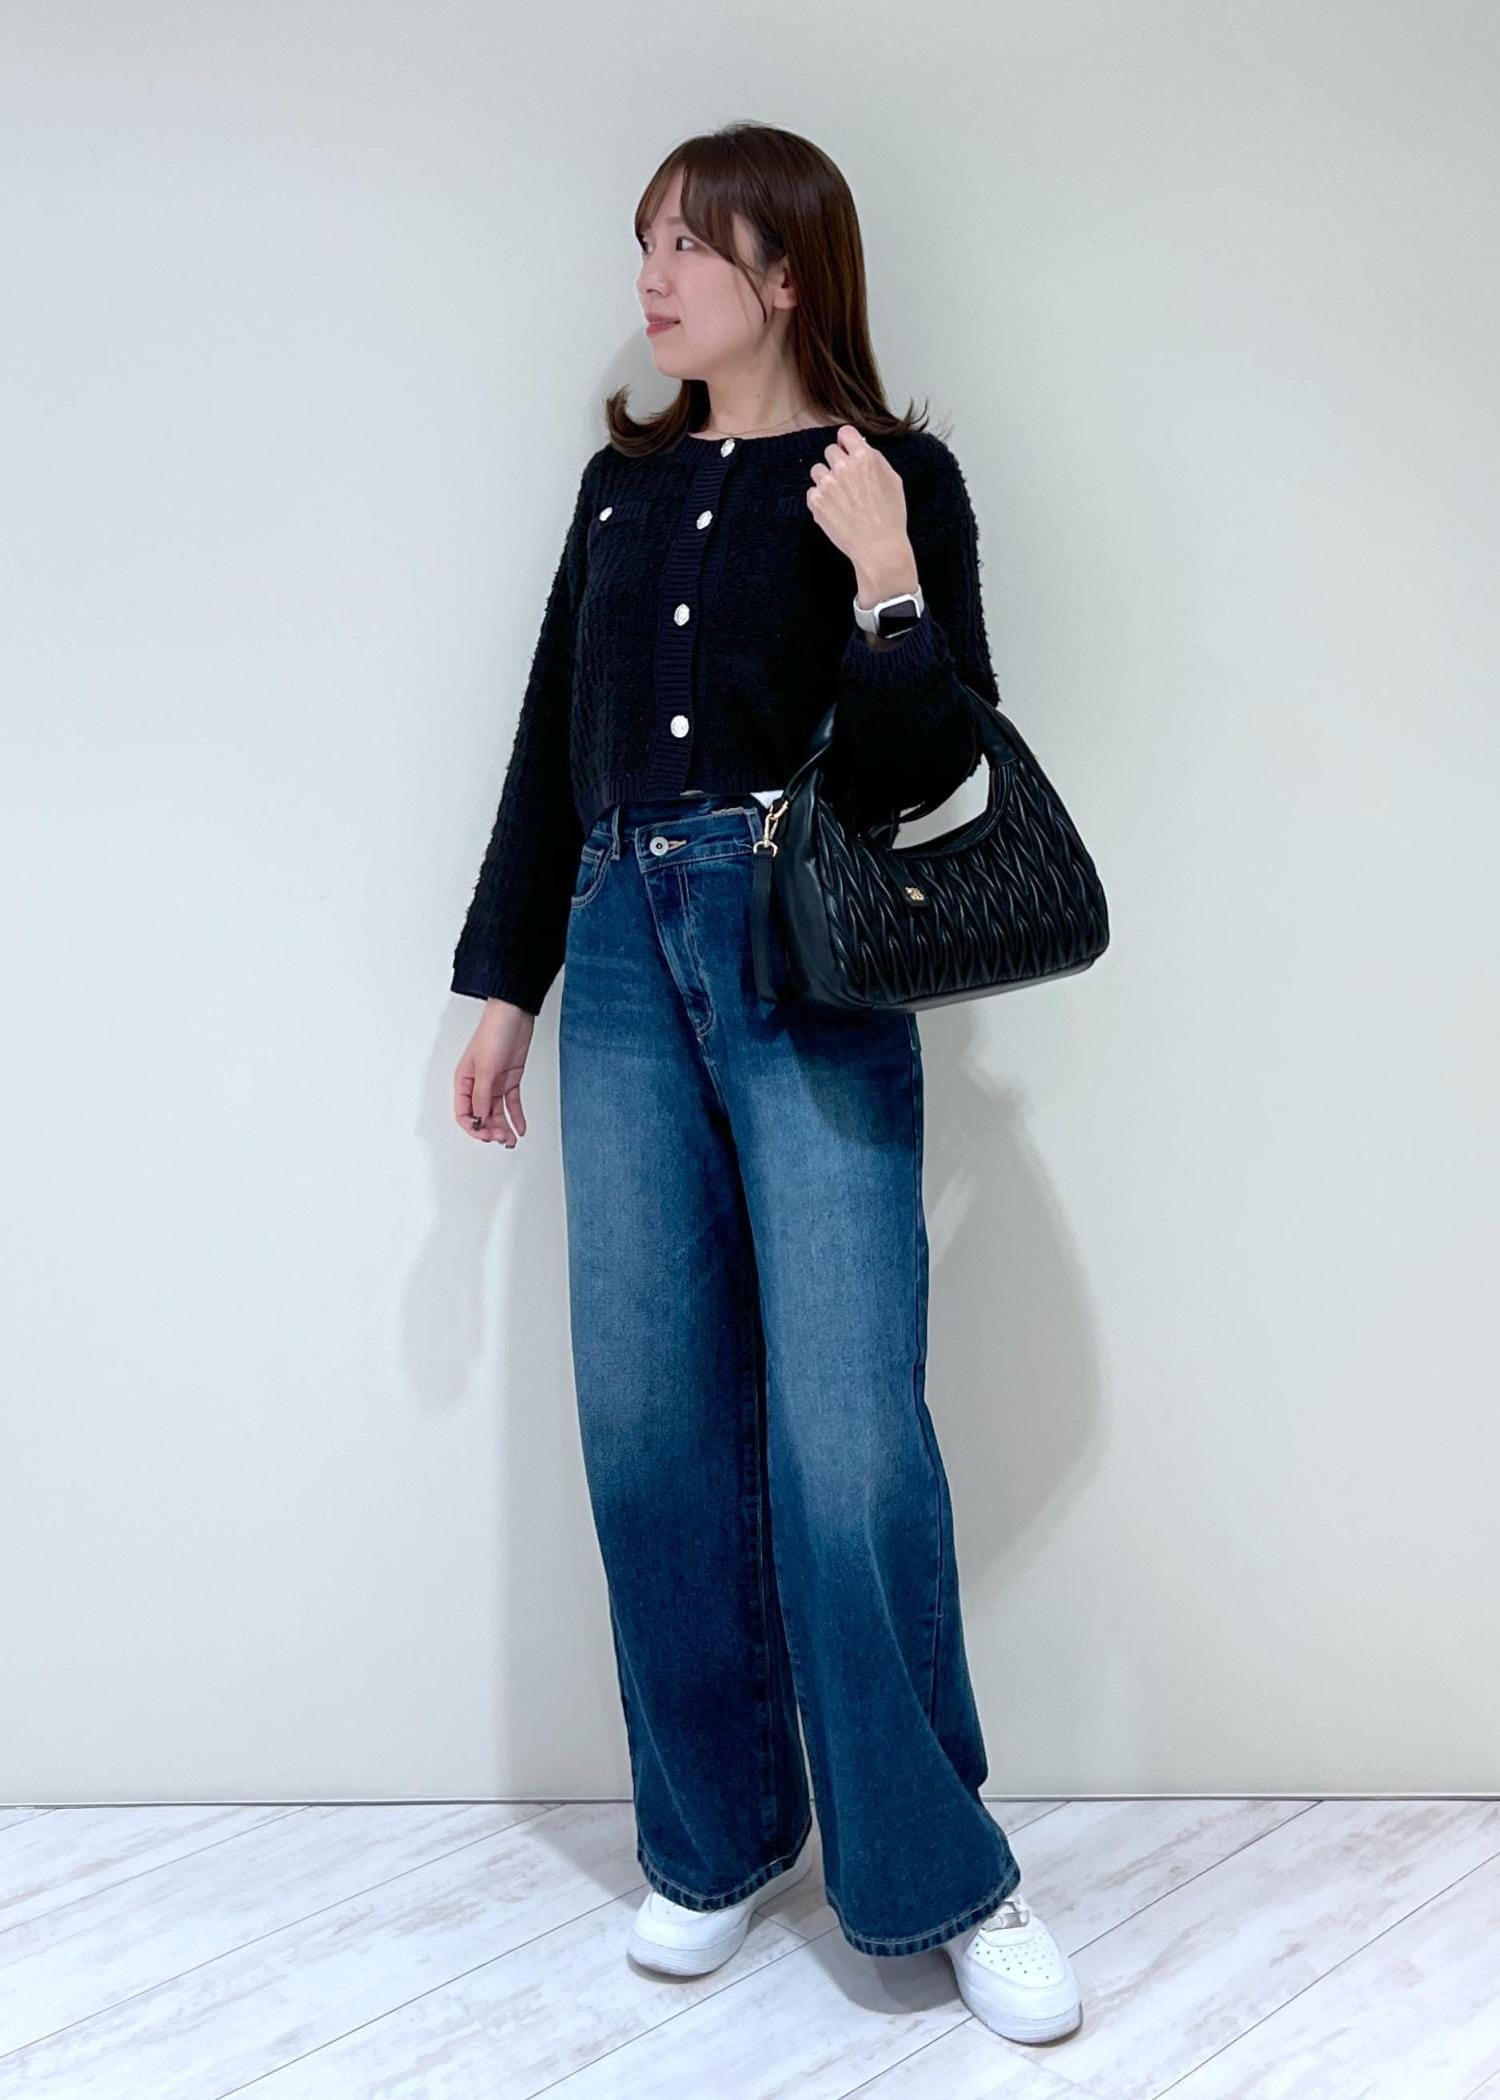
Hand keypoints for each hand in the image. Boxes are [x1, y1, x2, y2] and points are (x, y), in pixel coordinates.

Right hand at [453, 999, 534, 1145]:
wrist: (515, 1015)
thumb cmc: (493, 1032)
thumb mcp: (485, 1067)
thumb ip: (482, 1095)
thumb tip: (480, 1118)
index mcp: (463, 1081)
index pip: (463, 1113)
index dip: (473, 1127)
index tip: (485, 1135)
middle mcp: (478, 1084)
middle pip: (481, 1116)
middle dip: (490, 1129)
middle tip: (502, 1138)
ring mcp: (494, 1083)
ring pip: (497, 1113)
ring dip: (503, 1127)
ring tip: (511, 1140)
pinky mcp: (510, 1080)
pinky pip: (512, 1103)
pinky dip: (516, 1117)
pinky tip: (520, 1128)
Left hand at [804, 426, 913, 587]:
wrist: (878, 547)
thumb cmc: (890, 516)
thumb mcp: (893, 480)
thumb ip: (875, 460)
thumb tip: (861, 447)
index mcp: (864, 457)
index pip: (845, 432)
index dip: (846, 442)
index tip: (847, 450)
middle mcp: (843, 466)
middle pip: (830, 451)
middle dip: (837, 463)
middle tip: (846, 481)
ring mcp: (827, 484)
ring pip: (817, 470)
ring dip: (825, 480)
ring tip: (839, 497)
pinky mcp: (816, 501)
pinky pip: (812, 491)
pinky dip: (820, 500)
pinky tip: (834, 510)